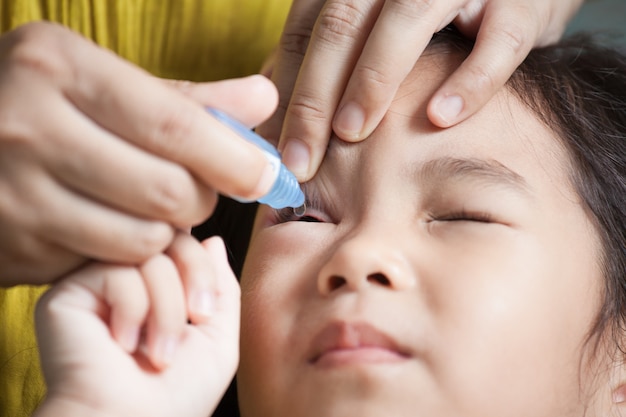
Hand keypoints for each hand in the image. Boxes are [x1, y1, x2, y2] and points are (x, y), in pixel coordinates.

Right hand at [0, 21, 277, 285]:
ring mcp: (15, 193)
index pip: (175, 126)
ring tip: (153, 206)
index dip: (234, 159)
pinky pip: (107, 263)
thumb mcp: (105, 81)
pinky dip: (128, 251)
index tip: (265, 175)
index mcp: (59, 67)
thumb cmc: (46, 104)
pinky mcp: (15, 246)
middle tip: (196, 188)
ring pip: (142, 237)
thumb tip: (263, 97)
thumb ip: (186, 98)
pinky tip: (114, 225)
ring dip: (167, 230)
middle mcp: (28, 127)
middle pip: (166, 190)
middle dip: (202, 198)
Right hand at [33, 233, 239, 416]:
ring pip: (147, 254)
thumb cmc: (176, 394)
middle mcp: (126, 279)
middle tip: (194, 321)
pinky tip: (122, 344)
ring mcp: (96, 284)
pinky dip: (133, 309)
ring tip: (158, 351)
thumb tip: (212, 239)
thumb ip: (221, 287)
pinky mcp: (68, 293)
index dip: (203, 266)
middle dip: (193, 277)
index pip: (183, 241)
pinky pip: (116, 270)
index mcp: (158, 287)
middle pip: (168, 236)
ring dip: (166, 307)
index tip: (206, 313)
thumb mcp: (217, 337)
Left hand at [259, 0, 583, 180]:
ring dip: (374, 81)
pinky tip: (440, 119)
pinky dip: (469, 81)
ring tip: (351, 135)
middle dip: (315, 97)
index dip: (285, 88)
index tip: (273, 146)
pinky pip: (497, 40)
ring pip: (405, 23)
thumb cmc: (439, 17)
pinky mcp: (519, 1)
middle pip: (342, 27)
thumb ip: (335, 59)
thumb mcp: (378, 24)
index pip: (306, 29)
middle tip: (300, 160)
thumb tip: (280, 117)